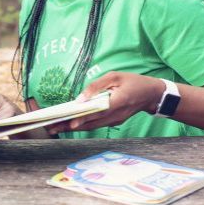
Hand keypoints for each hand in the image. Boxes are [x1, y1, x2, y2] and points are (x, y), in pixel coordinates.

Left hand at [45, 72, 162, 134]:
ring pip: (92, 126)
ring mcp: (115, 121)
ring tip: (56, 127)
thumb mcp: (114, 76)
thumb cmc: (132, 81)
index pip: (96, 113)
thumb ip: (96, 86)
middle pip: (90, 123)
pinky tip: (71, 122)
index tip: (69, 123)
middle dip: (70, 126)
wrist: (152, 94)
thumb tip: (80, 98)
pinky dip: (84, 124)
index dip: (82, 119)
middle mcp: (115, 115)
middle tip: (52, 128)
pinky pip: (96, 124)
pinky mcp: (114, 122)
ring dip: (74, 127)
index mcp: (117, 102)